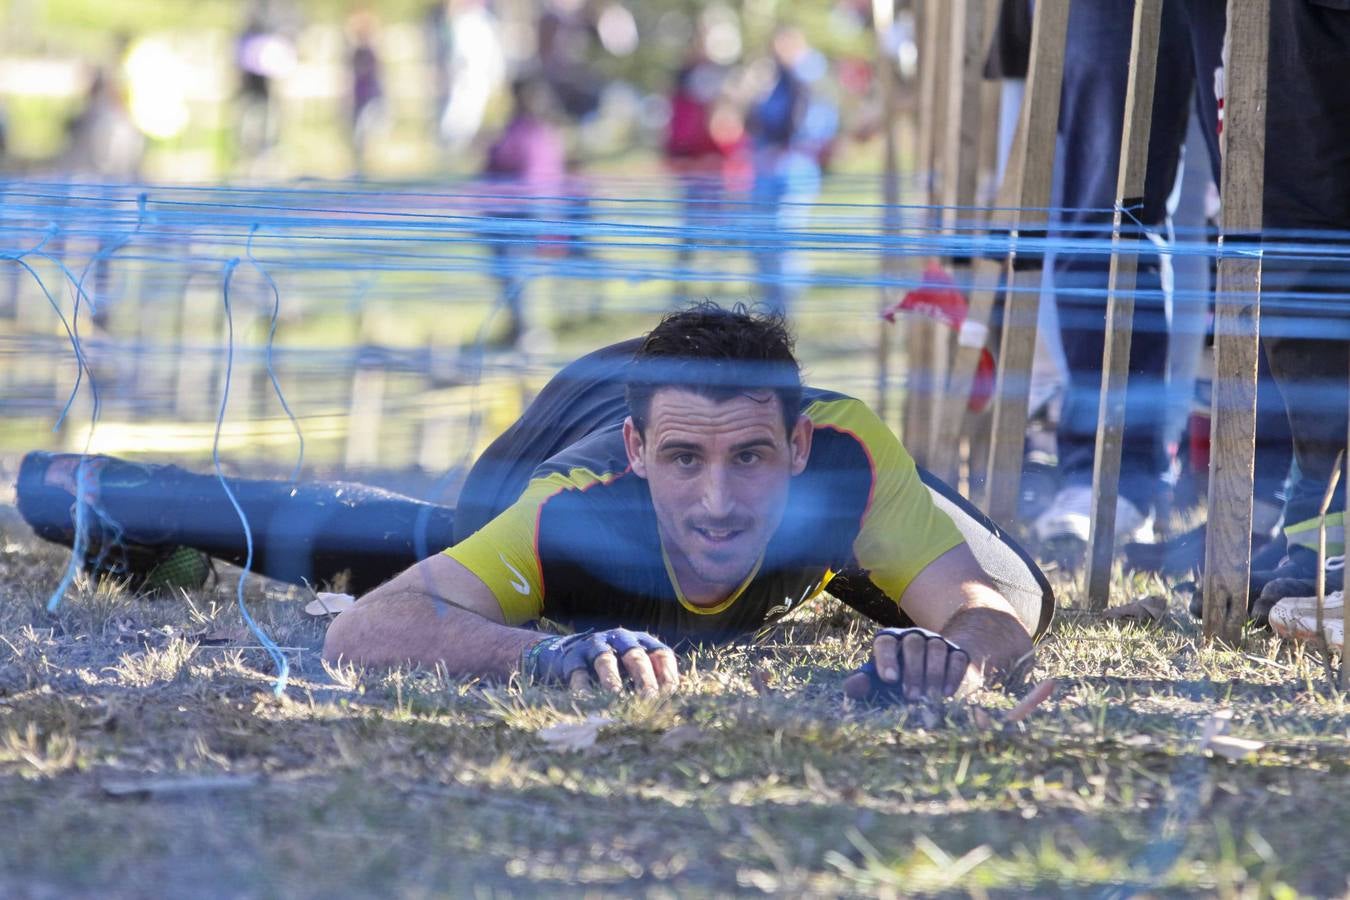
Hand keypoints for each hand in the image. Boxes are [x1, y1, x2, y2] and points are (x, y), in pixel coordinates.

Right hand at [521, 628, 679, 694]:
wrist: (567, 654)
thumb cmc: (614, 667)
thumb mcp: (635, 669)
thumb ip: (656, 680)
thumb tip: (681, 699)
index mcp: (642, 641)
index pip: (661, 654)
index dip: (667, 675)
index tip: (670, 697)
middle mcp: (621, 639)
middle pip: (636, 657)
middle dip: (644, 679)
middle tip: (649, 701)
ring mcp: (595, 645)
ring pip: (606, 661)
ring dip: (613, 682)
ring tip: (617, 701)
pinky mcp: (573, 657)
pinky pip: (578, 673)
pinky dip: (583, 689)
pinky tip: (589, 704)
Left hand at [843, 627, 975, 703]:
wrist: (934, 669)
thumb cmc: (899, 677)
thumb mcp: (880, 681)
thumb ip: (864, 684)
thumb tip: (851, 689)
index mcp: (892, 641)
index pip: (886, 642)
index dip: (887, 659)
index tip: (889, 679)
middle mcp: (914, 637)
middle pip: (913, 644)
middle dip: (912, 671)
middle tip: (911, 697)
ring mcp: (938, 642)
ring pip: (936, 648)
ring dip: (933, 674)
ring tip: (929, 697)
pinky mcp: (958, 652)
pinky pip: (957, 658)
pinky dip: (952, 675)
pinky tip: (946, 693)